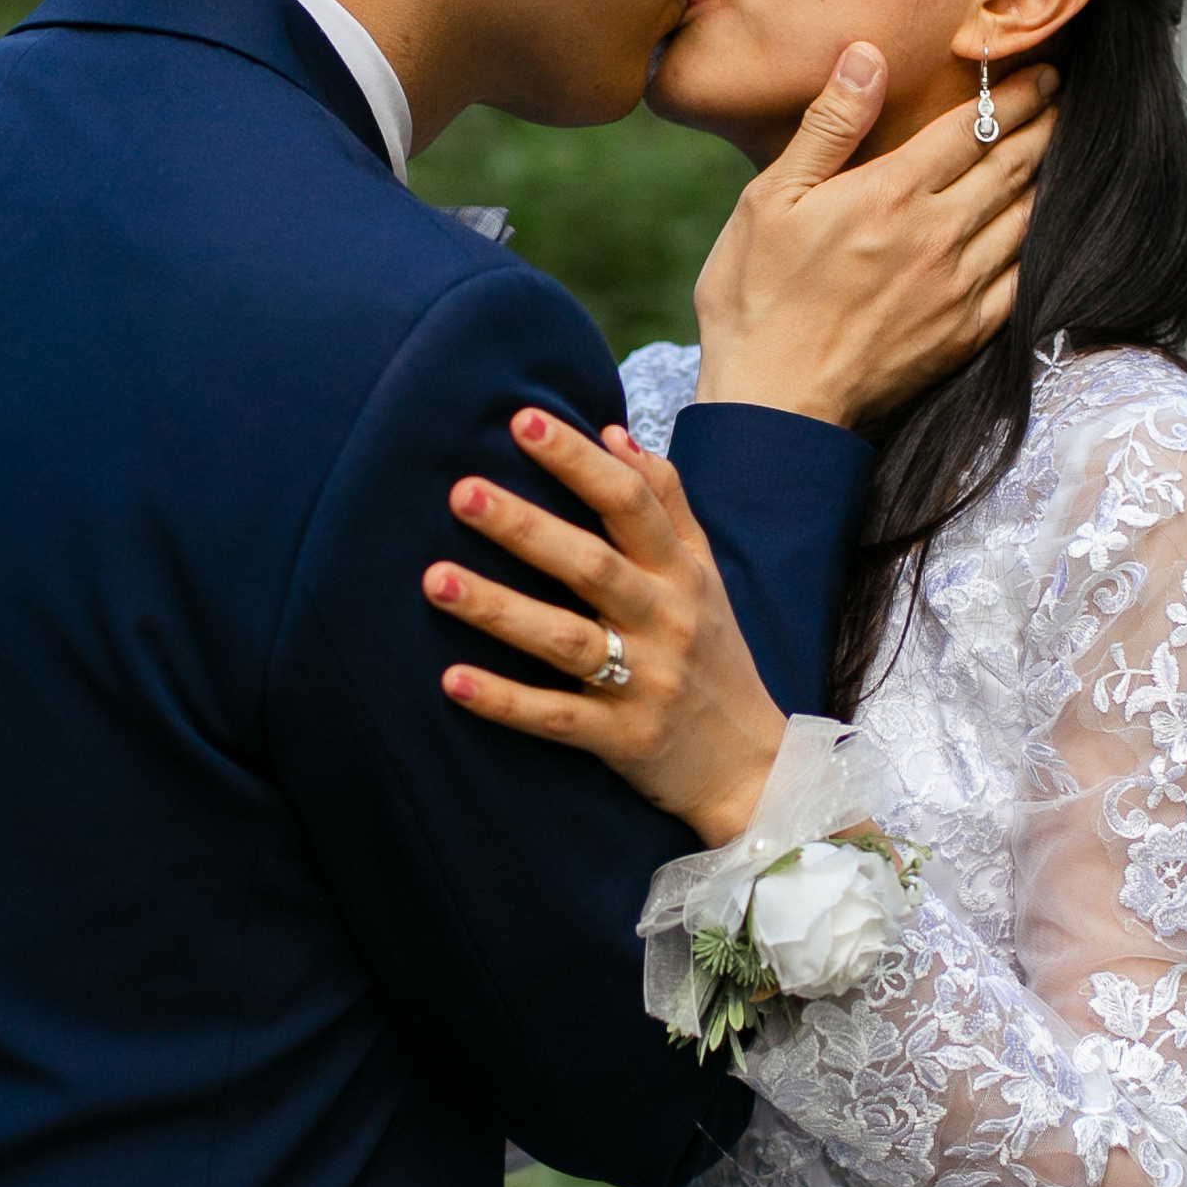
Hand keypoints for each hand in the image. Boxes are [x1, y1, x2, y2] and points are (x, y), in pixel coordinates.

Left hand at [427, 411, 784, 847]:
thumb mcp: (703, 574)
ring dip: (499, 610)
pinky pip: (557, 718)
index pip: (631, 501)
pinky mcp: (622, 740)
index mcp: (681, 573)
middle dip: (526, 527)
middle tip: (462, 491)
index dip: (578, 460)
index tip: (522, 420)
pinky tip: (451, 680)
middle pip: (592, 566)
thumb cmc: (715, 656)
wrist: (753, 767)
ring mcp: (644, 683)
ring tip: (433, 580)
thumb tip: (614, 432)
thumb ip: (665, 501)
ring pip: (566, 641)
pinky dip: (506, 701)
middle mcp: (666, 621)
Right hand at [692, 49, 1057, 429]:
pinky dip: (1038, 244)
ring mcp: (958, 287)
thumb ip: (830, 126)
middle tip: (1063, 101)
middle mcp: (937, 234)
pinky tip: (1040, 230)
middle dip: (1042, 126)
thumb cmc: (756, 298)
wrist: (774, 404)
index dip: (1013, 96)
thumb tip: (868, 55)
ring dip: (1047, 179)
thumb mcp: (772, 198)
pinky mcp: (966, 333)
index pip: (972, 129)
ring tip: (1059, 153)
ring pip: (1025, 218)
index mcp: (891, 192)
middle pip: (1010, 167)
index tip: (1040, 75)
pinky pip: (1022, 277)